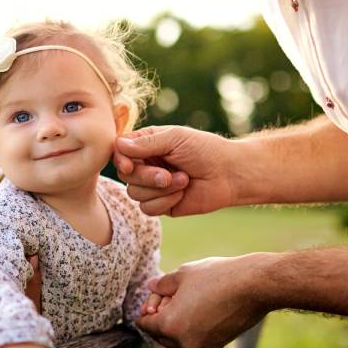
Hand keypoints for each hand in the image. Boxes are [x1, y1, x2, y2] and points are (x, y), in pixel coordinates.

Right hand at [114, 126, 237, 215]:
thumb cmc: (205, 150)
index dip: (121, 160)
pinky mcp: (161, 204)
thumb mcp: (175, 139)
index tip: (129, 165)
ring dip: (159, 189)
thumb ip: (147, 143)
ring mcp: (152, 186)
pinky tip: (182, 194)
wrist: (229, 175)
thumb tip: (118, 145)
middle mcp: (146, 164)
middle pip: (125, 175)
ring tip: (183, 180)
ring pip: (134, 193)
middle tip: (168, 174)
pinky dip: (164, 201)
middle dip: (146, 176)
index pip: (120, 152)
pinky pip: (147, 208)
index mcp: (146, 145)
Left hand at [136, 254, 271, 347]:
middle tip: (168, 297)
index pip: (146, 325)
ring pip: (179, 339)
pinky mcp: (218, 344)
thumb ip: (162, 284)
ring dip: (176, 324)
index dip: (146, 309)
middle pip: (161, 335)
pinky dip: (192, 327)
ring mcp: (203, 346)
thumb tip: (150, 286)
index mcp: (171, 326)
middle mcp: (185, 342)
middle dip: (160, 319)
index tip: (153, 299)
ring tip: (185, 299)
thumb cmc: (217, 277)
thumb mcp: (183, 274)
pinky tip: (200, 307)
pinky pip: (196, 338)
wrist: (254, 286)